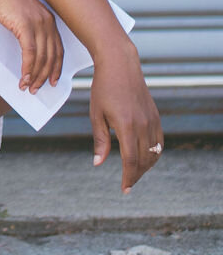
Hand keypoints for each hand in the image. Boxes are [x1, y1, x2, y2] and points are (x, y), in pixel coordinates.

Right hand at [0, 0, 63, 92]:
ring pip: (42, 58)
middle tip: (38, 89)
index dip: (57, 67)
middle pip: (52, 56)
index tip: (53, 80)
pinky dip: (27, 69)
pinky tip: (23, 78)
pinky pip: (30, 54)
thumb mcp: (23, 12)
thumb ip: (30, 26)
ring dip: (35, 76)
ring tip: (28, 87)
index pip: (58, 49)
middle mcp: (47, 22)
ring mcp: (37, 24)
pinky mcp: (25, 26)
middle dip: (45, 76)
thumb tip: (28, 45)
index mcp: (49, 19)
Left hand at [89, 44, 162, 192]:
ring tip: (134, 172)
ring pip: (154, 153)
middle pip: (144, 160)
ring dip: (146, 166)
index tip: (125, 189)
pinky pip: (159, 142)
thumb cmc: (103, 88)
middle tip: (127, 183)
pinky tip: (145, 157)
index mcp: (126, 126)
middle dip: (136, 175)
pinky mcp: (156, 116)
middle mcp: (143, 125)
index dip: (128, 177)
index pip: (131, 161)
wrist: (120, 65)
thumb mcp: (96, 114)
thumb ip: (100, 140)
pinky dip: (154, 153)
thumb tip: (98, 163)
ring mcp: (152, 120)